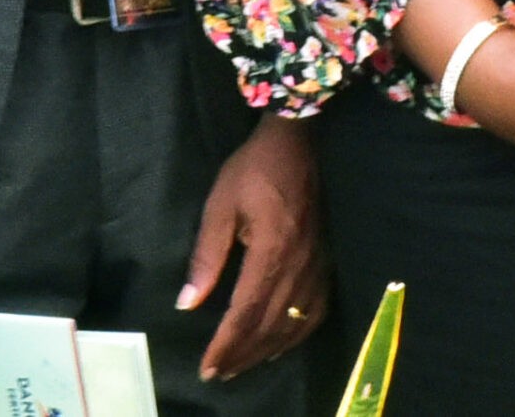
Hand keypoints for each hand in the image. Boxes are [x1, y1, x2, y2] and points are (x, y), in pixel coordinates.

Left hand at [179, 114, 329, 383]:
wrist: (298, 140)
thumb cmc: (254, 169)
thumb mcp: (221, 204)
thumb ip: (206, 255)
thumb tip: (188, 303)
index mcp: (272, 251)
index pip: (246, 313)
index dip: (226, 345)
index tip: (207, 368)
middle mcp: (299, 264)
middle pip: (270, 324)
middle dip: (243, 354)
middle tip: (218, 374)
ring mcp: (318, 263)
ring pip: (295, 321)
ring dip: (268, 349)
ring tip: (244, 365)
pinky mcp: (326, 258)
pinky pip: (317, 308)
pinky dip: (299, 332)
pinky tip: (284, 341)